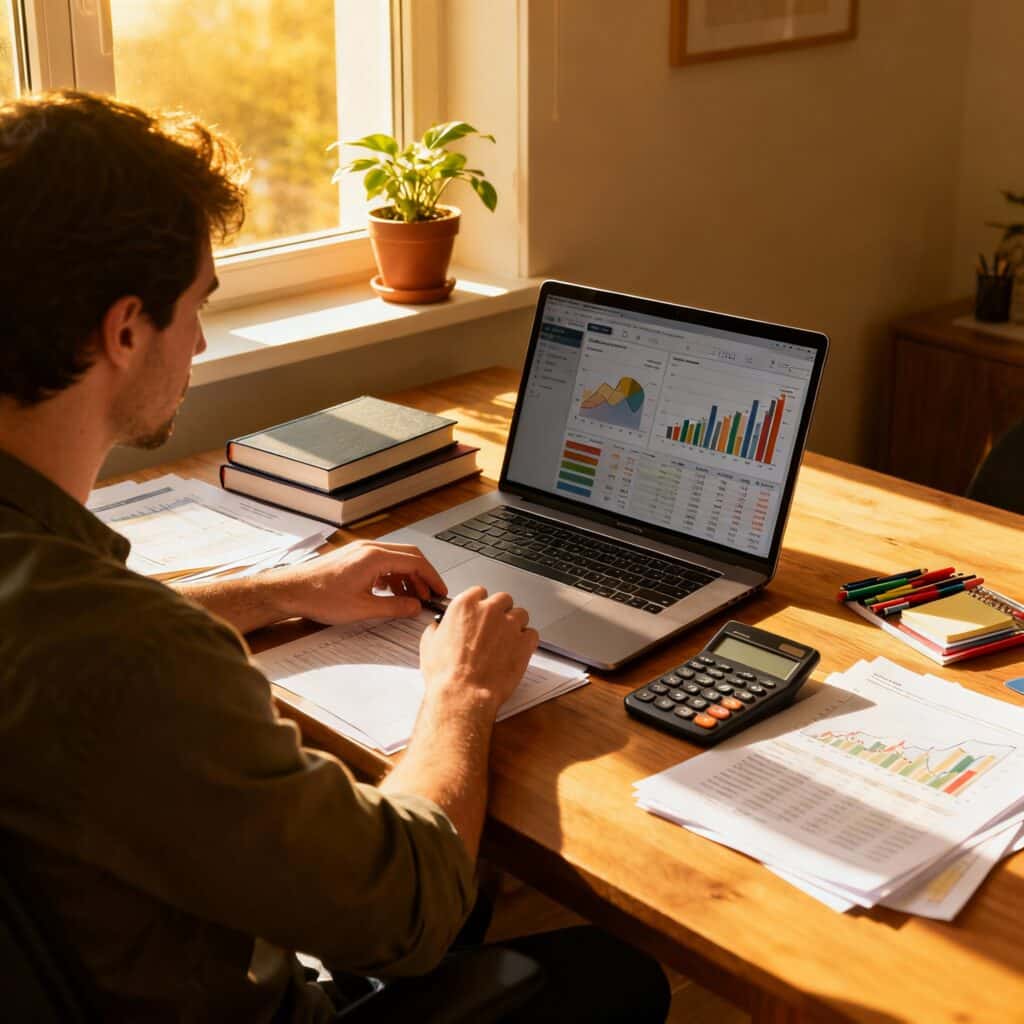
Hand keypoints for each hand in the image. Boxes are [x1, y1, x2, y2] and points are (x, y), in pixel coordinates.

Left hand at [267, 540, 446, 624]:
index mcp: (375, 557)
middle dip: (422, 576)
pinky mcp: (353, 557)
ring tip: (411, 598)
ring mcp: (361, 550)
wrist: (290, 591)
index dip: (432, 577)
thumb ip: (394, 607)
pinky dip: (392, 575)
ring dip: (407, 576)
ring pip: (395, 559)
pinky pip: (382, 561)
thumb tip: (415, 607)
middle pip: (408, 556)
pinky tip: (390, 592)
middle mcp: (369, 548)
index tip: (440, 591)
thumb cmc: (319, 597)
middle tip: (429, 595)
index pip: (415, 561)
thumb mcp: (362, 608)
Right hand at [419, 586, 538, 711]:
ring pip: (521, 614)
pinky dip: (527, 641)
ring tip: (507, 641)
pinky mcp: (524, 642)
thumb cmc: (446, 674)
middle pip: (503, 600)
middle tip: (495, 627)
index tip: (480, 613)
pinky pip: (532, 634)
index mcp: (465, 606)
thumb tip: (440, 627)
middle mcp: (489, 610)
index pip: (479, 592)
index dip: (480, 604)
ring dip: (515, 625)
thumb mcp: (429, 644)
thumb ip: (439, 628)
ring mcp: (509, 625)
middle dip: (501, 612)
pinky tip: (517, 650)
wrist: (463, 694)